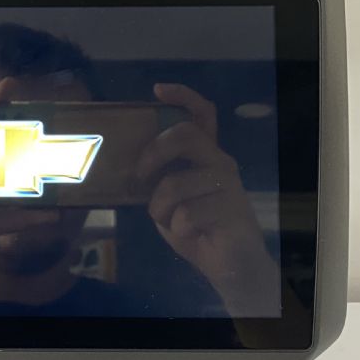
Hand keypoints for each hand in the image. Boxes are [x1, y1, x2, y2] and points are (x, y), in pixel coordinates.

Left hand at [135, 83, 277, 313]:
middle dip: (153, 154)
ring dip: (160, 209)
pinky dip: (178, 229)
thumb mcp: (167, 202)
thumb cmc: (196, 230)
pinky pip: (186, 214)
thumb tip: (127, 169)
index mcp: (204, 156)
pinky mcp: (232, 209)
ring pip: (176, 184)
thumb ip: (156, 181)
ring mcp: (229, 185)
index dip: (182, 97)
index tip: (158, 90)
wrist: (231, 268)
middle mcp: (220, 163)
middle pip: (185, 136)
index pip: (202, 115)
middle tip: (139, 177)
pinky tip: (192, 235)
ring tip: (171, 223)